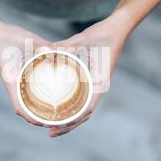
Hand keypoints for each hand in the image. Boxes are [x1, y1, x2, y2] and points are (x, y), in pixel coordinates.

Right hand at [0, 19, 51, 125]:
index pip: (20, 108)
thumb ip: (45, 45)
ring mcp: (13, 81)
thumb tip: (62, 51)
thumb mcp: (27, 39)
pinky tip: (48, 96)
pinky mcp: (15, 76)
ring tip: (54, 112)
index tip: (46, 123)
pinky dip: (35, 98)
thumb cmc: (6, 35)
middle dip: (38, 118)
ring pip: (24, 102)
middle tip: (56, 120)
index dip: (33, 118)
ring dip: (36, 110)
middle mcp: (11, 83)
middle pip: (23, 109)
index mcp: (11, 80)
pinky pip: (25, 92)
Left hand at [49, 12, 133, 136]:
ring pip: (83, 108)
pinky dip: (71, 106)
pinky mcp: (92, 80)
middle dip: (69, 126)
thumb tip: (41, 50)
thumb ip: (62, 46)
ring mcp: (96, 84)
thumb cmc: (104, 33)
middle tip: (51, 133)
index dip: (74, 119)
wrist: (119, 27)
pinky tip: (59, 108)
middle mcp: (99, 86)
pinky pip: (82, 98)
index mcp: (100, 81)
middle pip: (84, 114)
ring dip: (70, 119)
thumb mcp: (82, 40)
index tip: (60, 126)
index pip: (89, 107)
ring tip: (52, 127)